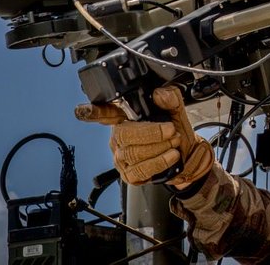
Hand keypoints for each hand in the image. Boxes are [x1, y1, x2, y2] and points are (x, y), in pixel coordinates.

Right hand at [75, 86, 213, 188]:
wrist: (187, 159)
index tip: (82, 111)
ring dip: (158, 148)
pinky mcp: (129, 175)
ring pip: (133, 153)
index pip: (104, 114)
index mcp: (124, 118)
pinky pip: (140, 170)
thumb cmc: (175, 134)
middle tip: (170, 130)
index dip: (92, 112)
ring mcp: (122, 158)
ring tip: (174, 143)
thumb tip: (161, 94)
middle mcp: (118, 138)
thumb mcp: (176, 112)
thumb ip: (171, 99)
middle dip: (150, 133)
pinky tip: (170, 156)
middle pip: (124, 134)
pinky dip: (159, 162)